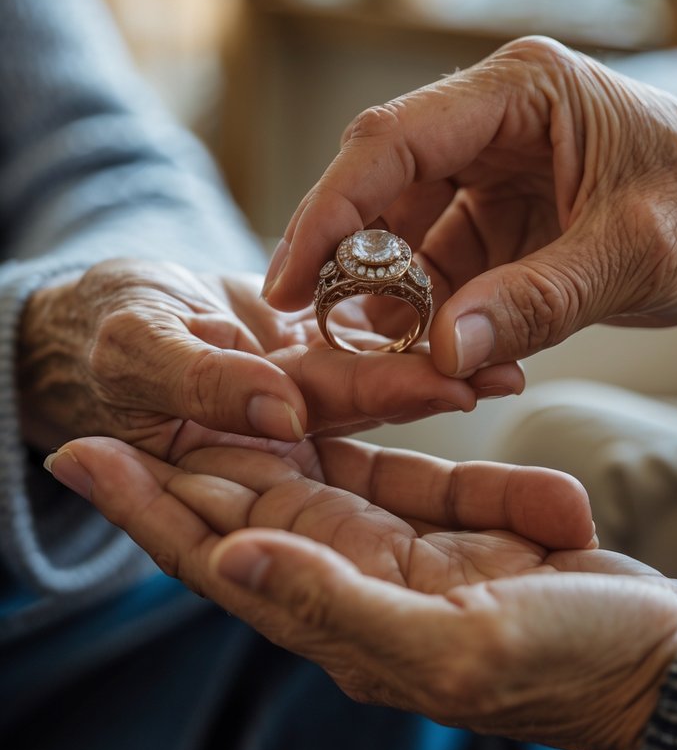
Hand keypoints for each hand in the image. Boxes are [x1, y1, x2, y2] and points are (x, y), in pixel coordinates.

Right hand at [18, 259, 522, 454]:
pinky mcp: (309, 353)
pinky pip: (359, 329)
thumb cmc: (93, 337)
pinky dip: (404, 311)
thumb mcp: (132, 353)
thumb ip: (200, 384)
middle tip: (503, 360)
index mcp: (248, 454)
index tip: (450, 381)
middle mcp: (287, 429)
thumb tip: (283, 414)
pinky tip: (462, 294)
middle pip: (370, 401)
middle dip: (434, 381)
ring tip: (509, 331)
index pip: (327, 424)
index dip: (384, 395)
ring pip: (376, 364)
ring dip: (436, 348)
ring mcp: (301, 388)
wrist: (96, 324)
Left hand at [46, 435, 676, 749]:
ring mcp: (398, 549)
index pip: (217, 553)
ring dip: (253, 427)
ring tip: (202, 371)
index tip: (82, 451)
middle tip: (119, 390)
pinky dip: (364, 423)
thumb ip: (336, 602)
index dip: (148, 506)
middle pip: (244, 505)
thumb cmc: (565, 666)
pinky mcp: (448, 523)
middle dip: (179, 451)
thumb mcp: (449, 647)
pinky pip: (394, 462)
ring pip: (307, 474)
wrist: (659, 659)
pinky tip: (326, 383)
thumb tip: (230, 560)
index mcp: (337, 612)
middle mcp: (353, 579)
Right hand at [263, 35, 676, 373]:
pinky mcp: (505, 214)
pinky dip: (436, 313)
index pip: (393, 140)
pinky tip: (443, 356)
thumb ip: (539, 301)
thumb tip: (439, 353)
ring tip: (392, 361)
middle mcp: (495, 117)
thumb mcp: (636, 255)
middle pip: (386, 184)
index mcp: (522, 89)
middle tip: (319, 335)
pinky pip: (445, 263)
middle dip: (353, 262)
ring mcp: (496, 166)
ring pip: (408, 232)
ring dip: (395, 299)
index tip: (290, 283)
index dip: (331, 211)